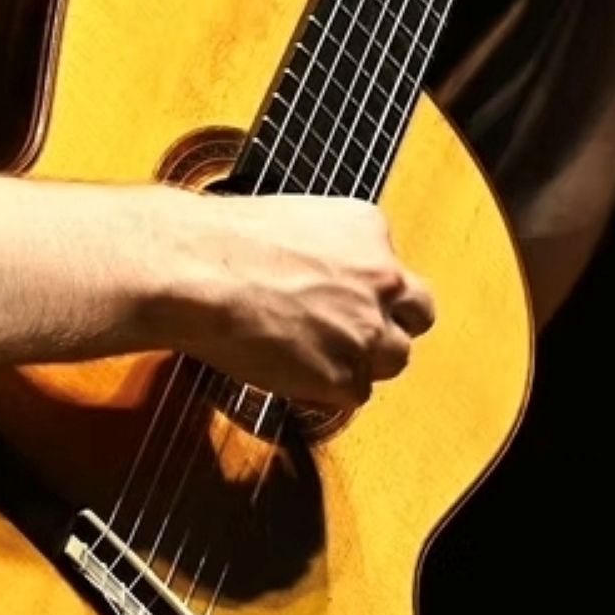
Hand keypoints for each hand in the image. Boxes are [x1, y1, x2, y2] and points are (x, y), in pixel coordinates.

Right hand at [175, 194, 435, 407]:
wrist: (196, 272)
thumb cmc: (223, 242)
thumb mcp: (295, 221)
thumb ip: (329, 252)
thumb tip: (323, 278)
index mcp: (370, 228)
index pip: (395, 270)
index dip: (371, 290)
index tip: (344, 298)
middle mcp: (382, 276)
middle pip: (418, 314)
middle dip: (390, 325)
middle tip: (350, 333)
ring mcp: (368, 328)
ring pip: (395, 358)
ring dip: (363, 361)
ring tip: (314, 355)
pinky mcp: (346, 374)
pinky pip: (354, 393)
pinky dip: (327, 389)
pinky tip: (292, 371)